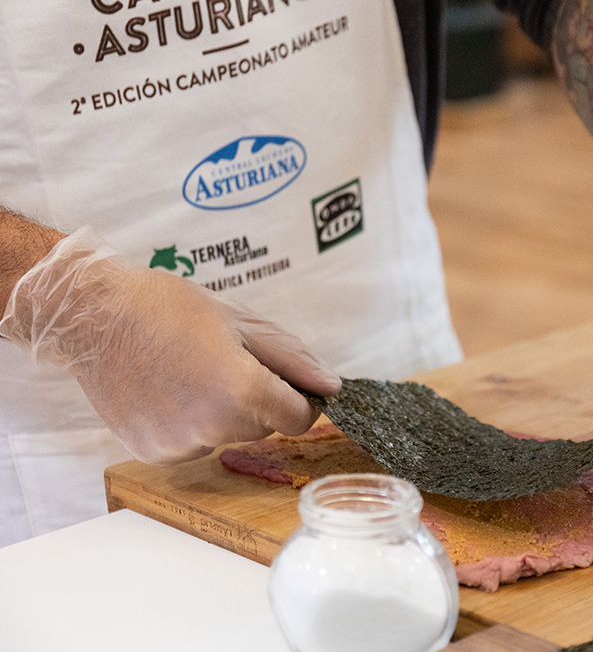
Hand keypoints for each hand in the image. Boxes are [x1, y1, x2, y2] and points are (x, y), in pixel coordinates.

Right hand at [0, 228, 340, 463]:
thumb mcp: (241, 322)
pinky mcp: (154, 453)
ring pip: (229, 436)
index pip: (300, 419)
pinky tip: (169, 391)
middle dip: (259, 400)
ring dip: (225, 413)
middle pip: (265, 428)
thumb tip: (331, 385)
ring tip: (192, 372)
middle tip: (226, 361)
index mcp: (242, 390)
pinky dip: (192, 423)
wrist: (93, 317)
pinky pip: (194, 444)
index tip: (285, 380)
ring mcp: (181, 444)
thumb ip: (291, 359)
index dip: (300, 399)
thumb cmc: (167, 308)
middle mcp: (214, 427)